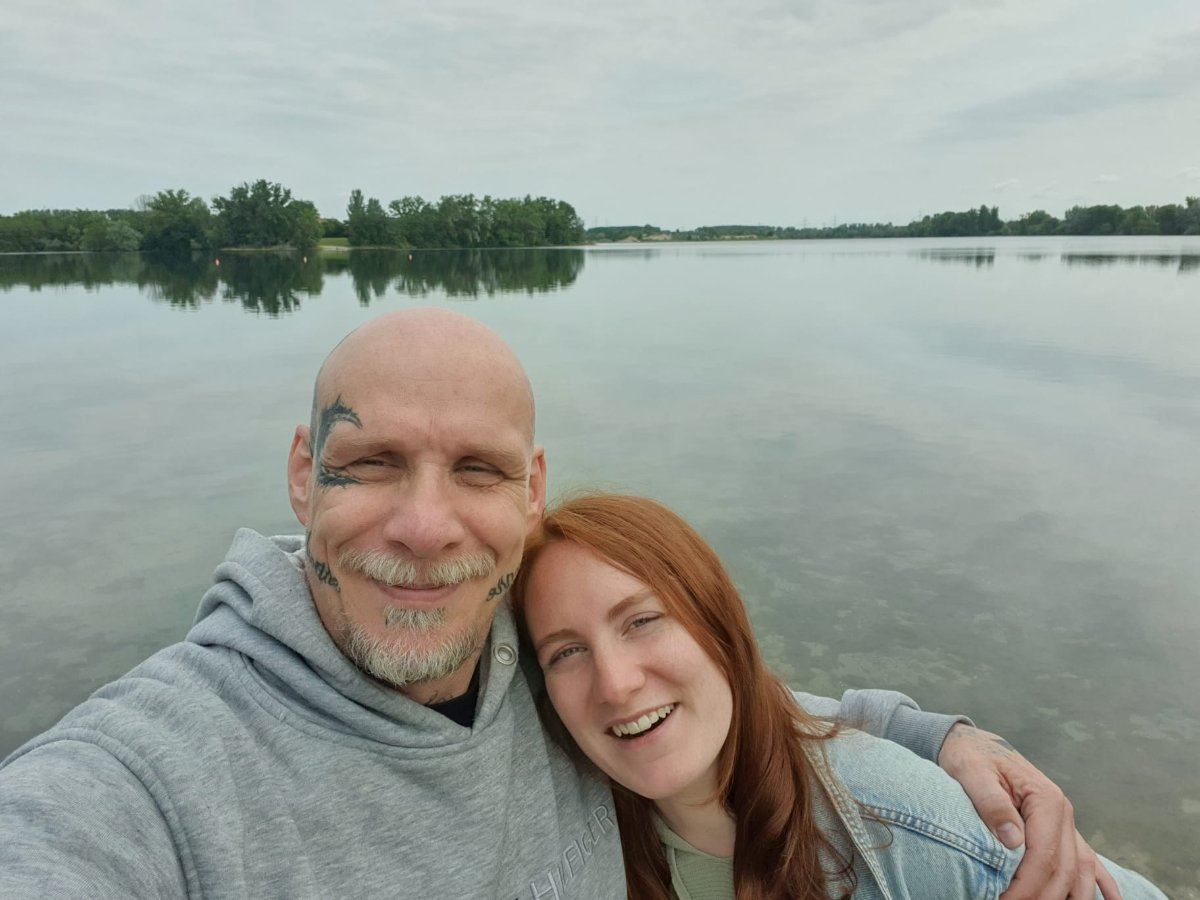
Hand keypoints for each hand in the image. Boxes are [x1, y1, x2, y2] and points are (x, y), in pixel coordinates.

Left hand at [937, 724, 1121, 899]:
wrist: (973, 743)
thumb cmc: (971, 757)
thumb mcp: (971, 772)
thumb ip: (992, 803)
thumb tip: (1013, 841)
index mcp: (1045, 799)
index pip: (1044, 854)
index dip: (1026, 885)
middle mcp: (1063, 812)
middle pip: (1064, 869)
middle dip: (1042, 897)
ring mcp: (1066, 822)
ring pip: (1081, 870)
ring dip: (1070, 897)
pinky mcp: (1061, 828)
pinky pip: (1088, 860)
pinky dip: (1098, 884)